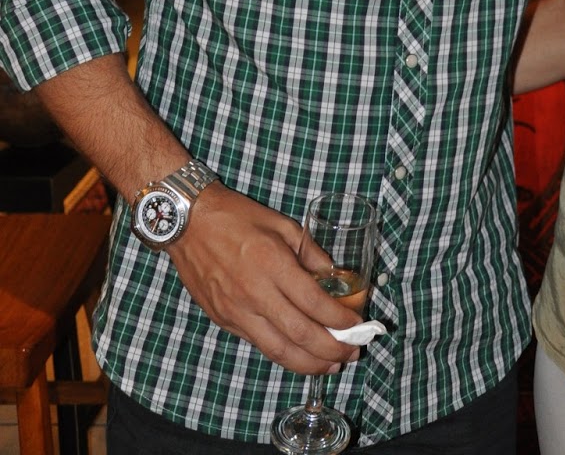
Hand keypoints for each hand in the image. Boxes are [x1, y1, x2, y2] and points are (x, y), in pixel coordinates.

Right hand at [167, 184, 362, 372]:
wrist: (189, 223)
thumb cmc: (237, 217)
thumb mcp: (281, 224)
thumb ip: (310, 252)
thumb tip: (335, 276)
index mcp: (273, 264)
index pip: (314, 302)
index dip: (339, 319)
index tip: (357, 324)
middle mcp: (255, 293)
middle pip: (300, 335)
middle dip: (331, 349)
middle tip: (351, 354)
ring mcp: (237, 312)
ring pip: (278, 350)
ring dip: (309, 363)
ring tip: (331, 365)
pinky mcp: (224, 321)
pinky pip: (259, 345)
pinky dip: (283, 355)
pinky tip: (300, 355)